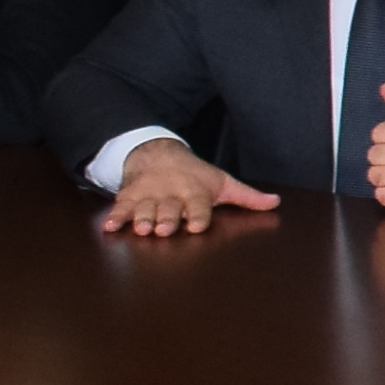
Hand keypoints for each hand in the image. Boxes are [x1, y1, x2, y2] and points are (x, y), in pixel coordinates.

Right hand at [98, 138, 279, 236]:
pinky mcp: (129, 196)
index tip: (197, 226)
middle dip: (167, 218)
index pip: (198, 205)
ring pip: (145, 208)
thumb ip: (247, 197)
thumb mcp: (222, 183)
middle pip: (169, 208)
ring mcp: (149, 195)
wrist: (159, 155)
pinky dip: (114, 217)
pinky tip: (109, 227)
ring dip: (141, 218)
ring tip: (141, 228)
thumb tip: (275, 202)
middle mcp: (171, 193)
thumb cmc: (196, 176)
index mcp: (195, 191)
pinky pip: (121, 207)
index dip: (198, 215)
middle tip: (164, 228)